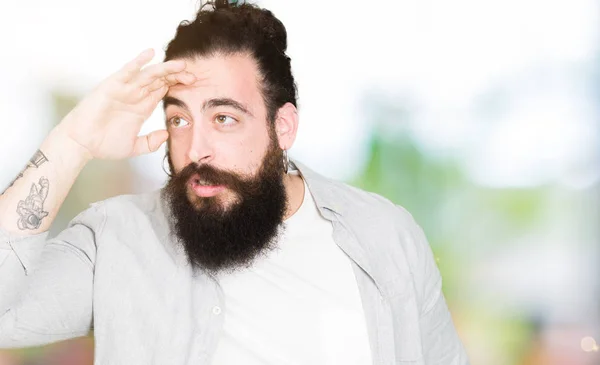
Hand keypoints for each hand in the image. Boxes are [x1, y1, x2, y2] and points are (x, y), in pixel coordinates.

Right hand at [55, 49, 195, 159]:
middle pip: (160, 81)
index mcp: (141, 108)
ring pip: (149, 75)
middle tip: (193, 75)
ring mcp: (124, 90)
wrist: (81, 145)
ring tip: (181, 64)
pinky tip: (150, 53)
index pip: (163, 91)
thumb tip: (166, 135)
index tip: (193, 84)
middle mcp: (135, 96)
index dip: (177, 86)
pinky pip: (127, 71)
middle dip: (177, 76)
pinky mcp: (112, 86)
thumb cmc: (103, 144)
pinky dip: (138, 61)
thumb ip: (150, 142)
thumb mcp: (134, 146)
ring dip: (165, 68)